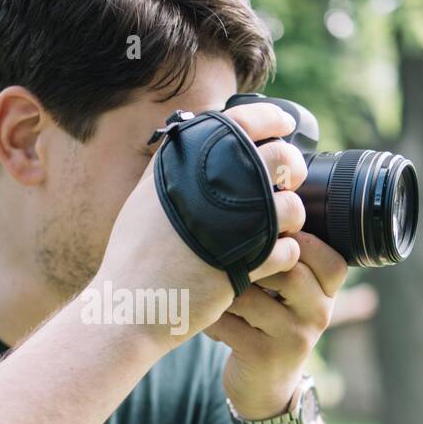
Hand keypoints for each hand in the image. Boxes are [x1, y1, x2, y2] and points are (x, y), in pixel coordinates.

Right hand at [93, 102, 307, 352]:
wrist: (129, 305)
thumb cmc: (136, 255)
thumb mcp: (146, 198)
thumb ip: (174, 168)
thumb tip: (196, 140)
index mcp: (187, 163)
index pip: (242, 120)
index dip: (271, 118)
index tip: (285, 125)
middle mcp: (211, 185)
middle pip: (280, 157)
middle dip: (293, 169)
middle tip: (290, 181)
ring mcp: (232, 223)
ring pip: (292, 206)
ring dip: (292, 218)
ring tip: (277, 230)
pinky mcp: (245, 263)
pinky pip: (288, 250)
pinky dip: (285, 255)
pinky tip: (268, 261)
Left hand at [205, 230, 348, 419]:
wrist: (266, 385)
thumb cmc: (270, 321)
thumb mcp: (289, 291)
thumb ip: (287, 255)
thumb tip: (260, 196)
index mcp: (329, 291)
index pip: (328, 256)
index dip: (295, 239)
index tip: (263, 233)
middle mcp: (320, 314)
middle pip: (289, 270)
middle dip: (252, 259)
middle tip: (225, 256)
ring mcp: (294, 338)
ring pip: (252, 295)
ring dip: (223, 288)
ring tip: (209, 286)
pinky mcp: (263, 356)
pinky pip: (228, 322)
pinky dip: (209, 314)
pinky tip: (204, 315)